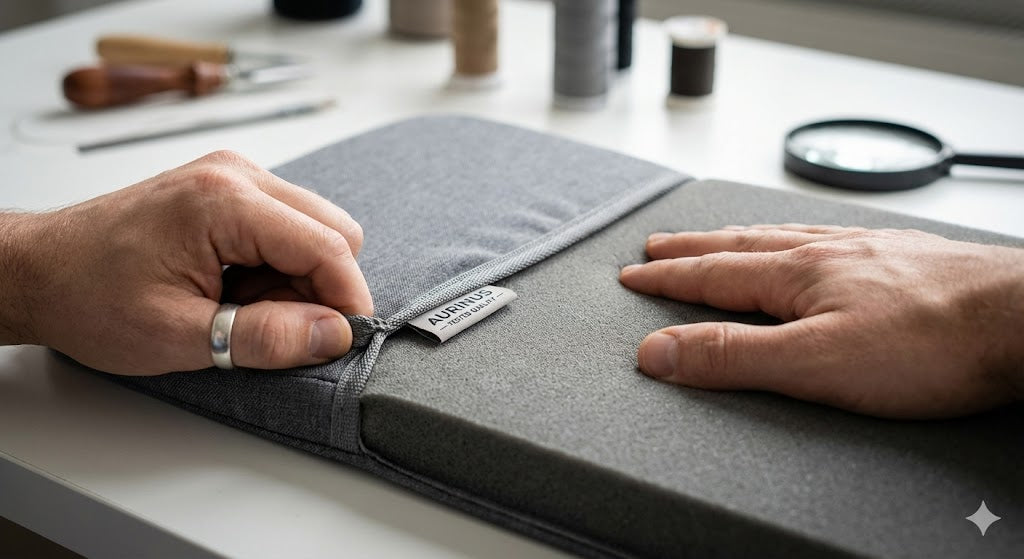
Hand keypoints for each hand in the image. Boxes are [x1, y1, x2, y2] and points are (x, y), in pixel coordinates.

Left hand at [0, 150, 371, 374]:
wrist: (38, 271)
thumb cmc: (89, 296)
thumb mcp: (179, 335)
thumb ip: (266, 337)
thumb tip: (333, 335)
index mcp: (225, 201)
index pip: (328, 246)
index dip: (347, 300)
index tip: (342, 342)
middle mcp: (236, 174)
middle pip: (332, 230)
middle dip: (322, 288)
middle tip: (278, 328)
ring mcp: (232, 176)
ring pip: (314, 228)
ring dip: (298, 279)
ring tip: (242, 307)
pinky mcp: (227, 188)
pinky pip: (286, 225)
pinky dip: (277, 265)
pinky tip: (237, 289)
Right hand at [619, 224, 1023, 418]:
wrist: (1023, 321)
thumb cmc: (931, 345)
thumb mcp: (814, 363)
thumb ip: (733, 357)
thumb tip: (658, 352)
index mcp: (796, 275)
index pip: (711, 274)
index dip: (666, 276)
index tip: (632, 273)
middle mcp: (825, 252)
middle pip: (740, 246)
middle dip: (692, 248)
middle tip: (659, 243)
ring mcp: (865, 251)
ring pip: (783, 238)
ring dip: (739, 239)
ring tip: (718, 237)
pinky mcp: (901, 258)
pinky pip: (827, 237)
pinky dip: (795, 237)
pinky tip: (808, 243)